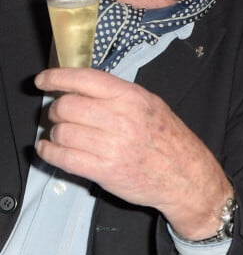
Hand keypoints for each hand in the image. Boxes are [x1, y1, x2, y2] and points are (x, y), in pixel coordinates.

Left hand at [34, 67, 231, 237]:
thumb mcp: (151, 104)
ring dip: (54, 133)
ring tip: (60, 135)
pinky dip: (49, 153)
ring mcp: (112, 146)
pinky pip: (64, 158)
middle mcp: (121, 118)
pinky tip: (48, 150)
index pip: (85, 79)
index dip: (57, 78)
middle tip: (57, 115)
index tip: (42, 81)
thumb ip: (118, 95)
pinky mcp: (105, 171)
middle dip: (55, 110)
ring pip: (62, 132)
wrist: (187, 176)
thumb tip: (81, 89)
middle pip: (67, 106)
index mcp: (132, 97)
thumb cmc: (169, 140)